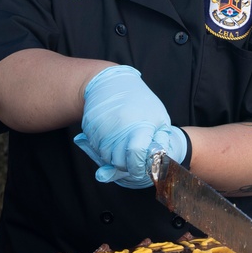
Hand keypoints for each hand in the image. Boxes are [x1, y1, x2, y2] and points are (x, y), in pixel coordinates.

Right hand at [72, 66, 169, 187]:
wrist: (111, 83)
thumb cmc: (140, 100)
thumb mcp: (159, 116)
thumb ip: (161, 139)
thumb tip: (161, 158)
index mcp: (140, 124)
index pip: (137, 155)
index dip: (139, 167)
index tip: (141, 170)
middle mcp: (119, 126)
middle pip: (119, 161)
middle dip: (127, 166)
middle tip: (131, 160)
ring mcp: (102, 127)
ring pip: (106, 157)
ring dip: (114, 158)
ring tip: (122, 148)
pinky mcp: (90, 127)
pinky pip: (95, 148)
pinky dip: (103, 149)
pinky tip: (111, 140)